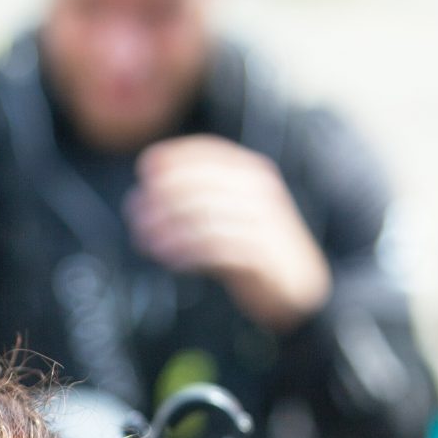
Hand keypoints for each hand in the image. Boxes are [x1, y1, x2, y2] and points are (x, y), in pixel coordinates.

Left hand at [128, 136, 330, 331]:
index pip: (209, 152)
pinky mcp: (266, 255)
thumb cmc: (253, 247)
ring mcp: (266, 222)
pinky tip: (173, 261)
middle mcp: (261, 191)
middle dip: (163, 198)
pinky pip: (219, 248)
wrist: (299, 285)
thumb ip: (194, 202)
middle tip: (137, 217)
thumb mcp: (225, 215)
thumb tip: (142, 199)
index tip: (145, 170)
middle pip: (202, 184)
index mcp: (252, 172)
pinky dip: (190, 253)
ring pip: (207, 216)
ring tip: (148, 243)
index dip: (173, 157)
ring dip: (171, 229)